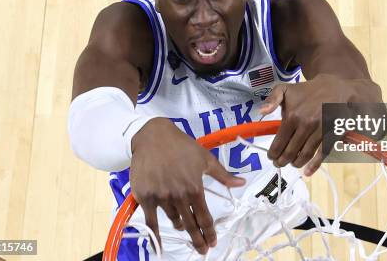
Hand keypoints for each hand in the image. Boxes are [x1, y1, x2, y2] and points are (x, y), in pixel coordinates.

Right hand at [130, 118, 245, 254]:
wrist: (153, 136)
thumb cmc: (181, 146)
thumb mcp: (205, 158)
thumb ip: (223, 175)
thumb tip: (241, 183)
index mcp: (195, 187)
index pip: (204, 217)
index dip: (209, 233)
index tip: (212, 243)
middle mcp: (178, 195)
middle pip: (190, 225)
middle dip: (198, 240)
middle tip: (202, 250)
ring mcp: (161, 197)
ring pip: (173, 220)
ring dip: (181, 226)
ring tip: (184, 228)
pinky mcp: (145, 197)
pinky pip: (151, 221)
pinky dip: (156, 235)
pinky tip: (160, 244)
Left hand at [260, 74, 382, 175]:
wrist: (335, 88)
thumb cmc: (307, 91)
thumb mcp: (285, 89)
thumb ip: (272, 99)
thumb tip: (262, 112)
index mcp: (292, 116)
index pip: (279, 142)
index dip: (273, 153)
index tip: (271, 157)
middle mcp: (305, 125)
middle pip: (290, 151)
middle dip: (282, 161)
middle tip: (278, 163)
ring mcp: (319, 131)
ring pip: (305, 154)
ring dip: (295, 163)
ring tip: (291, 164)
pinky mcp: (331, 135)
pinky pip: (322, 154)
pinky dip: (314, 165)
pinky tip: (307, 172)